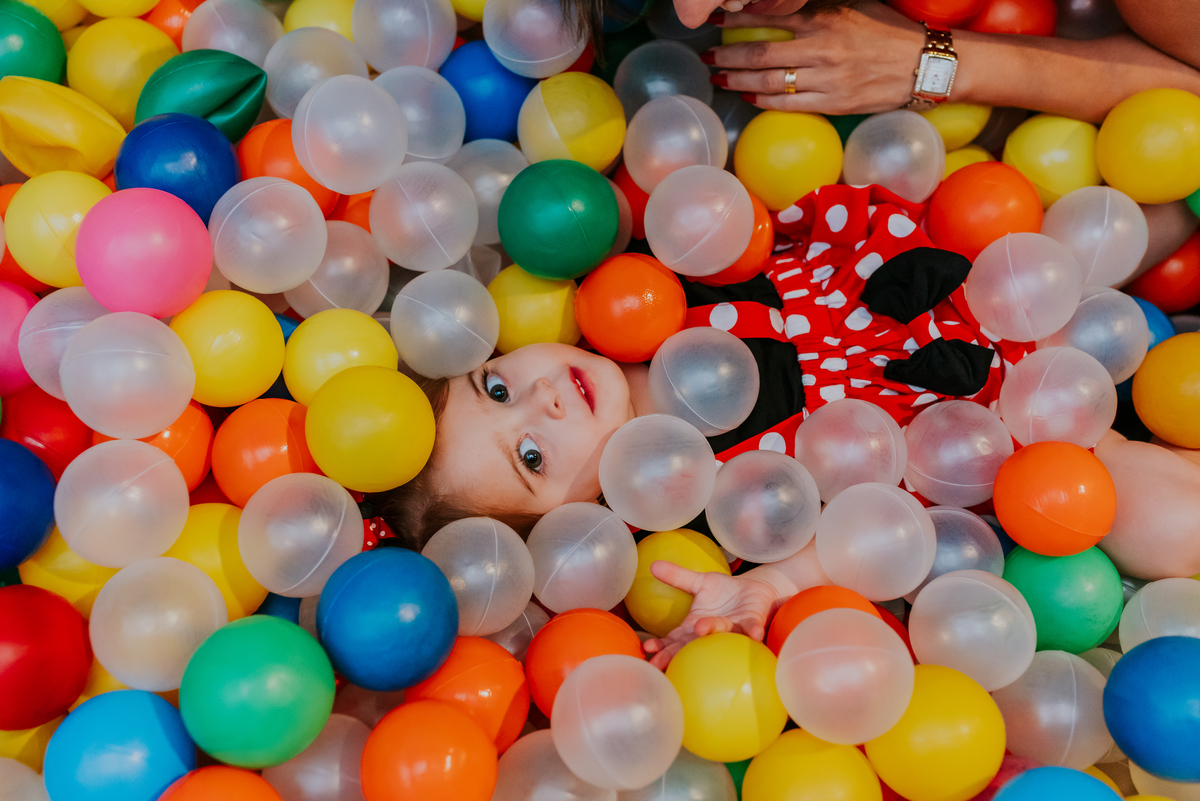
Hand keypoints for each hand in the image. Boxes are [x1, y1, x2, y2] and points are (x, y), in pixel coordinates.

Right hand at [642, 561, 780, 669]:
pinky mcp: (752, 623)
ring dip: (711, 631)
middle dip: (675, 655)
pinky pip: (751, 628)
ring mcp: (732, 630)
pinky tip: (755, 634)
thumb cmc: (724, 591)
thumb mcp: (699, 581)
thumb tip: (653, 565)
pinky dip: (752, 631)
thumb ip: (678, 577)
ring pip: (720, 632)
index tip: (648, 650)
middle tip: (661, 664)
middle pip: (691, 646)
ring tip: (700, 628)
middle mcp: (712, 633)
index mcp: (695, 626)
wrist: (755, 590)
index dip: (661, 646)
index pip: (674, 639)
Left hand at [709, 2, 925, 114]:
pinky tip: (748, 95)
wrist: (923, 64)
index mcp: (825, 21)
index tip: (719, 24)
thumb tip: (783, 8)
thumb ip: (818, 10)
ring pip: (770, 81)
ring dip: (739, 80)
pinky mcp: (833, 103)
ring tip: (720, 78)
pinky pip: (788, 104)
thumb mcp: (854, 8)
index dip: (738, 22)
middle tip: (709, 56)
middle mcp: (822, 49)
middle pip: (761, 53)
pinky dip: (763, 100)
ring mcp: (826, 79)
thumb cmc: (888, 33)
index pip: (770, 19)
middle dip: (729, 55)